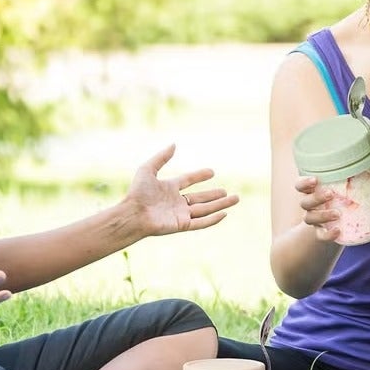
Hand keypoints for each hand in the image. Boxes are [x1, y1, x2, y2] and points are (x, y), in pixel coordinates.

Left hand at [123, 144, 238, 235]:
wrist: (133, 214)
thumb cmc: (137, 193)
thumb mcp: (147, 169)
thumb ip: (161, 157)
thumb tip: (174, 144)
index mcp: (168, 189)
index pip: (188, 181)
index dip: (199, 176)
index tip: (212, 172)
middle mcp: (176, 202)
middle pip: (200, 198)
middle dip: (214, 195)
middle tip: (228, 192)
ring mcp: (180, 214)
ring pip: (205, 209)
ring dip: (221, 205)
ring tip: (236, 199)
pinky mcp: (182, 225)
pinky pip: (201, 222)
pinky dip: (213, 219)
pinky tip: (224, 214)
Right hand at [295, 176, 341, 242]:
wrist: (337, 222)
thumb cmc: (342, 197)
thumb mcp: (346, 186)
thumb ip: (354, 175)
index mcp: (312, 191)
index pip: (299, 185)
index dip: (304, 183)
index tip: (315, 180)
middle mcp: (310, 205)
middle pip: (304, 202)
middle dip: (316, 197)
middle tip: (331, 194)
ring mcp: (314, 220)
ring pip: (309, 218)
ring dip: (322, 215)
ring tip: (338, 214)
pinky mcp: (321, 233)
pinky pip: (320, 236)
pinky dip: (327, 235)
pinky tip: (338, 231)